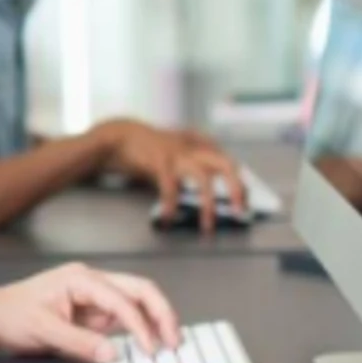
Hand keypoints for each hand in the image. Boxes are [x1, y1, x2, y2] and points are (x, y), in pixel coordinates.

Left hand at [0, 262, 181, 362]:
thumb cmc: (11, 316)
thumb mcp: (42, 331)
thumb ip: (78, 342)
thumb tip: (113, 355)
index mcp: (80, 279)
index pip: (122, 300)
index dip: (140, 325)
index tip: (150, 350)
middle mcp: (91, 282)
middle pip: (140, 289)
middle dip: (162, 313)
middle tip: (175, 341)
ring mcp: (94, 296)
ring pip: (137, 301)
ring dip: (155, 320)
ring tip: (168, 345)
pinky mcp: (93, 312)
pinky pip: (124, 317)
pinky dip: (140, 329)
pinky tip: (148, 346)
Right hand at [93, 119, 245, 231]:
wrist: (118, 136)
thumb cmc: (147, 149)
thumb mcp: (175, 152)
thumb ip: (191, 164)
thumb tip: (208, 190)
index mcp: (197, 144)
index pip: (228, 161)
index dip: (240, 182)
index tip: (243, 201)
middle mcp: (191, 147)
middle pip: (225, 164)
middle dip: (236, 188)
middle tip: (239, 211)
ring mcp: (176, 153)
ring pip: (202, 178)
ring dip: (207, 204)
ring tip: (207, 226)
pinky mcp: (159, 161)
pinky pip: (170, 186)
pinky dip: (171, 204)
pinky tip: (169, 219)